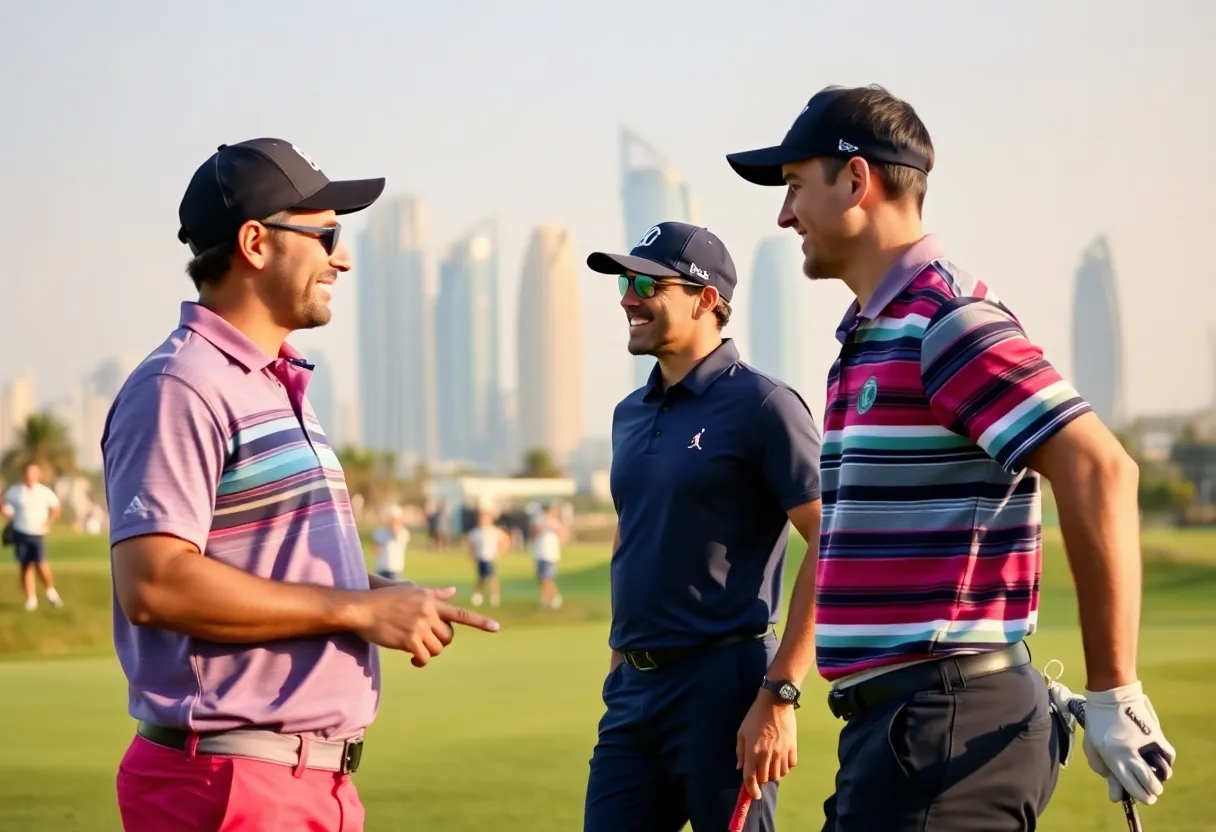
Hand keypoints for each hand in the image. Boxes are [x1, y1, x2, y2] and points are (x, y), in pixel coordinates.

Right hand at [353, 584, 498, 666]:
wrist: (363, 608)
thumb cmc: (385, 599)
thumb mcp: (412, 590)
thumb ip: (434, 593)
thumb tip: (452, 591)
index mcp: (432, 601)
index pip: (461, 614)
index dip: (480, 622)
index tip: (496, 628)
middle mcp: (429, 613)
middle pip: (449, 637)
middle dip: (441, 642)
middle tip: (427, 641)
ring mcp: (420, 627)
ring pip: (438, 649)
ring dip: (429, 652)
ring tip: (417, 649)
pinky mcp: (409, 640)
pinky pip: (424, 658)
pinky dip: (420, 662)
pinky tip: (412, 660)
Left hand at [735, 691, 797, 799]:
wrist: (775, 702)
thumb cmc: (755, 716)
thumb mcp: (741, 732)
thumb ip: (740, 752)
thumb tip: (740, 768)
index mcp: (753, 751)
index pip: (751, 778)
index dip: (752, 790)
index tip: (754, 795)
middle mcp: (768, 755)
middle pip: (765, 779)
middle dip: (761, 779)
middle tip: (759, 771)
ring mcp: (782, 753)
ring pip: (779, 775)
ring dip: (773, 774)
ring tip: (770, 765)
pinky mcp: (793, 748)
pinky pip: (790, 767)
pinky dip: (785, 767)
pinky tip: (780, 760)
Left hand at [1082, 681, 1175, 804]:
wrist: (1111, 694)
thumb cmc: (1097, 720)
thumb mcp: (1091, 744)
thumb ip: (1100, 767)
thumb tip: (1115, 787)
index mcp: (1112, 758)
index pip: (1131, 786)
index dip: (1138, 795)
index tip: (1142, 798)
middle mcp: (1130, 754)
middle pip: (1148, 784)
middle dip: (1151, 792)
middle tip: (1152, 792)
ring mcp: (1145, 745)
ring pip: (1161, 773)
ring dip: (1160, 779)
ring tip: (1156, 778)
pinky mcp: (1156, 735)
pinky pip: (1168, 756)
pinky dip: (1166, 761)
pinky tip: (1160, 761)